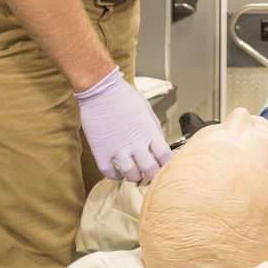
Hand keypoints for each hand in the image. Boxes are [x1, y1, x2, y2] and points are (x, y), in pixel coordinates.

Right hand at [75, 67, 172, 181]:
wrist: (101, 91)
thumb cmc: (125, 97)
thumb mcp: (147, 111)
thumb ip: (154, 130)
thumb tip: (159, 146)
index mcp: (150, 132)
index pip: (165, 156)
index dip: (167, 165)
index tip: (165, 166)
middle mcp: (136, 143)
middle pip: (150, 169)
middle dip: (153, 175)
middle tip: (151, 174)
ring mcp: (118, 149)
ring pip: (130, 174)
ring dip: (135, 176)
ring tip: (135, 173)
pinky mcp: (101, 152)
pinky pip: (109, 173)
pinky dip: (115, 176)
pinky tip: (118, 172)